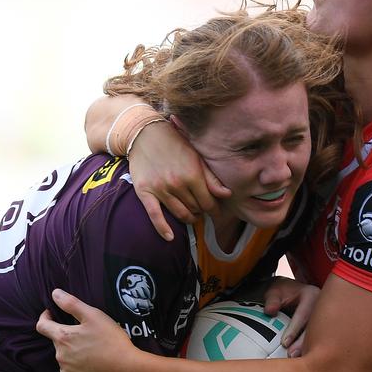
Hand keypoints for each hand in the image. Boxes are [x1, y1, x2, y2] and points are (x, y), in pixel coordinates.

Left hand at [36, 289, 132, 371]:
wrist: (127, 371)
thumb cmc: (111, 341)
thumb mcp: (94, 316)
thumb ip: (71, 304)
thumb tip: (55, 293)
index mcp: (62, 337)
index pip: (42, 326)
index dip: (45, 317)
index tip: (52, 313)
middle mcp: (60, 356)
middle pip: (57, 341)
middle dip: (66, 334)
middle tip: (86, 331)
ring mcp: (67, 371)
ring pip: (65, 355)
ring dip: (73, 349)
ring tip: (93, 347)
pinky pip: (72, 369)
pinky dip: (79, 363)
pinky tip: (94, 360)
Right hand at [129, 121, 230, 241]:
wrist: (144, 133)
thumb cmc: (174, 142)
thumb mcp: (196, 156)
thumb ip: (211, 178)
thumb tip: (227, 195)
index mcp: (193, 175)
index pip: (208, 202)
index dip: (214, 209)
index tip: (215, 211)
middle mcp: (177, 184)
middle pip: (195, 209)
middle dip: (201, 211)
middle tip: (202, 209)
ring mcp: (160, 189)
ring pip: (179, 214)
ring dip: (188, 218)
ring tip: (192, 215)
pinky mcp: (145, 192)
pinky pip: (155, 215)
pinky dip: (163, 229)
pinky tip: (170, 237)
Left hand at [262, 277, 320, 355]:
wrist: (292, 291)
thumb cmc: (282, 292)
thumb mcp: (274, 291)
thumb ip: (272, 300)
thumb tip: (269, 311)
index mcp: (312, 294)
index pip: (303, 314)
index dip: (294, 330)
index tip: (284, 343)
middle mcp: (322, 306)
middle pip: (314, 328)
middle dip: (303, 343)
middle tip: (291, 356)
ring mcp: (324, 317)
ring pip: (317, 335)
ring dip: (307, 348)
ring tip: (296, 360)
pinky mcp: (322, 326)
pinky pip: (317, 337)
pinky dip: (309, 347)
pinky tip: (301, 358)